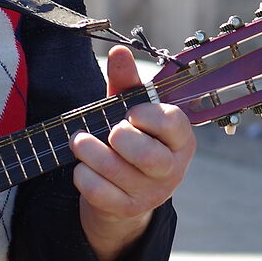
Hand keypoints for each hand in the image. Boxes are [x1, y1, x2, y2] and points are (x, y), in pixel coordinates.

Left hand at [72, 44, 195, 260]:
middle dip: (117, 137)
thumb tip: (119, 51)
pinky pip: (97, 191)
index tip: (130, 113)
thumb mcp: (130, 111)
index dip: (147, 115)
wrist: (124, 193)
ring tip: (80, 142)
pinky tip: (83, 168)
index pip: (172, 123)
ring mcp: (151, 193)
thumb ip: (127, 82)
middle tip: (107, 131)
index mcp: (181, 139)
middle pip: (146, 154)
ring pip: (115, 170)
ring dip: (88, 151)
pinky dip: (82, 175)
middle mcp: (173, 169)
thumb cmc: (131, 140)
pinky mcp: (127, 210)